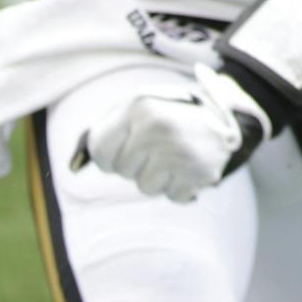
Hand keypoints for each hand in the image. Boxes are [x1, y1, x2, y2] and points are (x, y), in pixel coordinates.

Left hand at [75, 64, 269, 202]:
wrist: (227, 113)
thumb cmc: (170, 111)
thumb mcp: (138, 106)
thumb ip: (104, 130)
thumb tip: (73, 166)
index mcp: (139, 106)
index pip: (100, 151)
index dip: (109, 154)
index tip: (124, 146)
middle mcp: (158, 128)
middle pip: (123, 171)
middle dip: (135, 163)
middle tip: (157, 145)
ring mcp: (181, 152)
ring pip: (146, 187)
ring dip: (157, 175)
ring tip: (174, 154)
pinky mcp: (201, 173)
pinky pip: (172, 196)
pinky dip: (179, 185)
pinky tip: (189, 165)